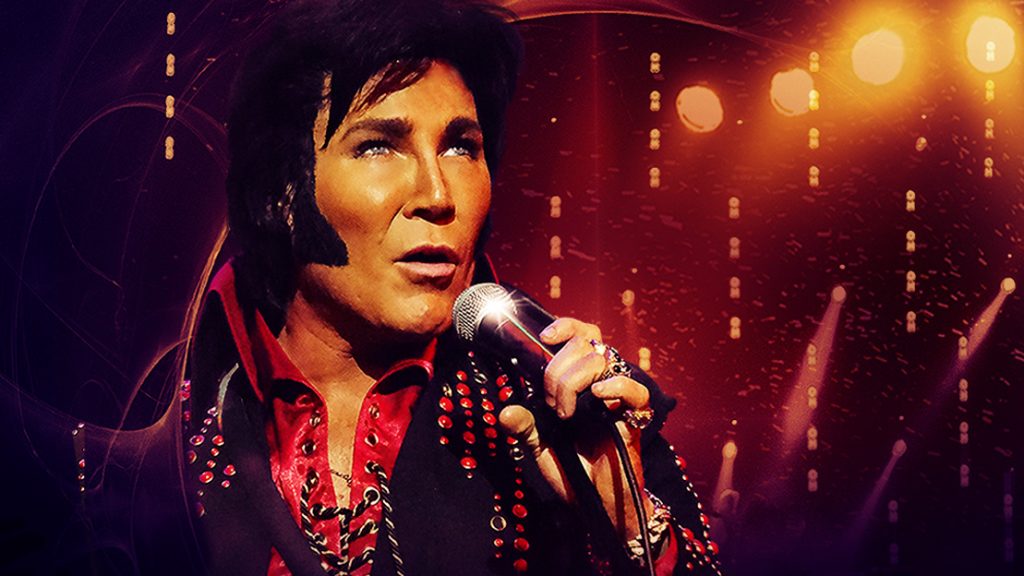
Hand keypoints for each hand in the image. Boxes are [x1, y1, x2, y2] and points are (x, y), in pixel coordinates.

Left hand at [497, 317, 654, 538]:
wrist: (598, 504)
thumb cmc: (573, 473)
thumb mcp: (540, 448)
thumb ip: (525, 427)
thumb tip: (505, 411)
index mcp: (578, 383)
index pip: (580, 336)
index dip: (566, 327)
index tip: (545, 337)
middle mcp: (599, 384)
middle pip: (586, 343)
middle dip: (557, 368)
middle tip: (551, 403)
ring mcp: (617, 399)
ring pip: (602, 359)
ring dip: (574, 381)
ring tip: (566, 413)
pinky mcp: (635, 418)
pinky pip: (635, 390)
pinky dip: (616, 387)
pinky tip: (598, 397)